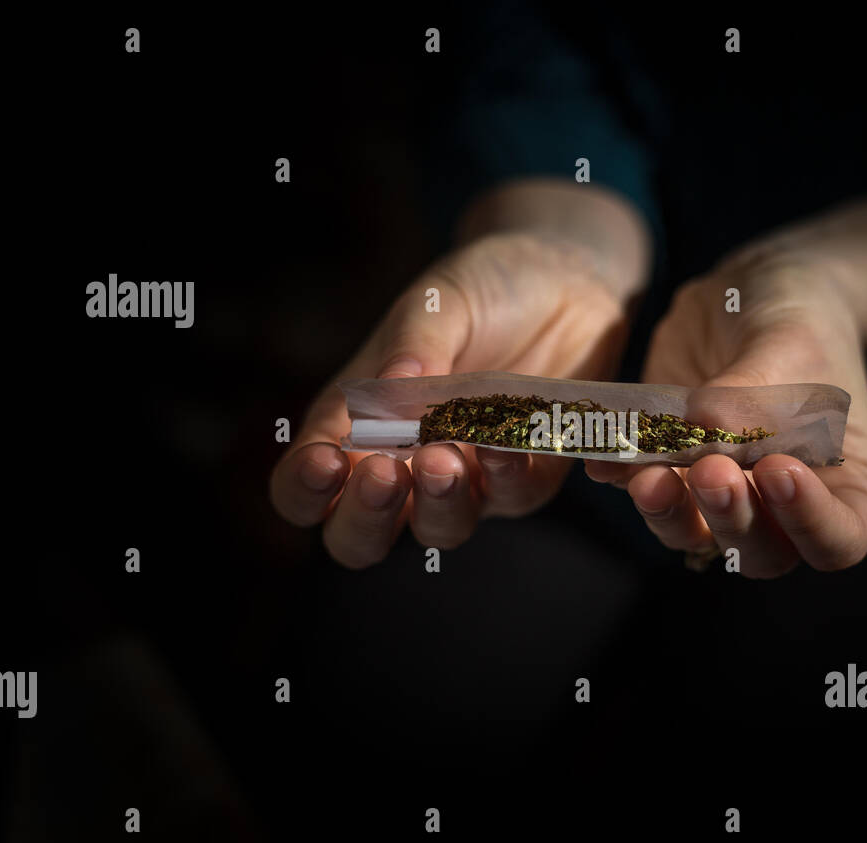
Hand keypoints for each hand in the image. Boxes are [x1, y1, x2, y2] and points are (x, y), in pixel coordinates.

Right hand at [270, 231, 630, 566]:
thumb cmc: (481, 292)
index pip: (305, 486)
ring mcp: (466, 481)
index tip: (326, 462)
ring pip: (439, 531)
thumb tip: (389, 392)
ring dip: (437, 504)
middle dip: (365, 519)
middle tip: (385, 472)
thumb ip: (414, 348)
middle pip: (358, 537)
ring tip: (444, 457)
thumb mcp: (438, 304)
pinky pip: (513, 496)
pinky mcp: (526, 477)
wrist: (563, 280)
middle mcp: (404, 468)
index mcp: (354, 426)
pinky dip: (506, 474)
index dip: (303, 490)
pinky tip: (504, 441)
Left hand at [586, 252, 866, 576]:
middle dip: (732, 519)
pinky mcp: (671, 474)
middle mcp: (785, 508)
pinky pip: (646, 493)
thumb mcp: (789, 341)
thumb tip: (704, 430)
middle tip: (710, 470)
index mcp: (847, 486)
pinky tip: (605, 457)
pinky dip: (622, 478)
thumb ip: (754, 391)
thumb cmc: (798, 322)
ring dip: (670, 514)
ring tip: (650, 475)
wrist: (750, 296)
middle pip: (763, 554)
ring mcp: (724, 497)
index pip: (839, 540)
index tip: (779, 471)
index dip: (810, 523)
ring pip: (697, 538)